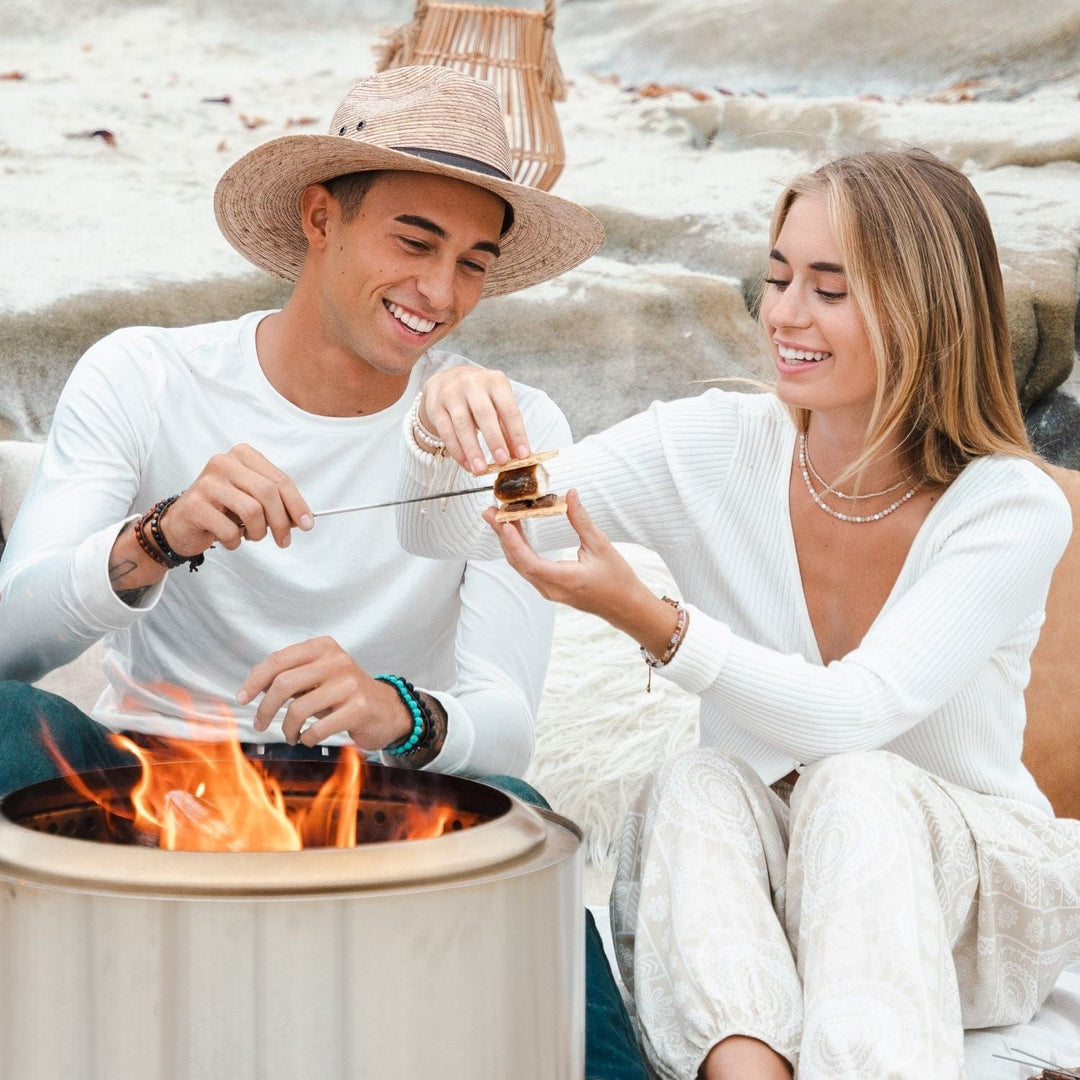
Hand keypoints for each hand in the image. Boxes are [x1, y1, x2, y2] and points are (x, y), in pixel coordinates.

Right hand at [160, 443, 312, 556]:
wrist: (181, 523)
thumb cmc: (222, 509)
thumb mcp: (253, 500)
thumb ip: (277, 504)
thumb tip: (303, 519)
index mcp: (242, 455)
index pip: (279, 480)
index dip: (297, 504)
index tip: (308, 524)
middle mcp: (223, 463)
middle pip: (268, 494)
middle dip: (281, 522)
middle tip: (283, 540)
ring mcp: (207, 482)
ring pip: (252, 512)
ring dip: (257, 533)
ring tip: (250, 535)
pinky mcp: (194, 505)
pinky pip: (230, 530)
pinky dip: (235, 541)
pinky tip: (228, 538)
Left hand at [237, 637, 411, 749]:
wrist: (386, 709)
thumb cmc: (345, 693)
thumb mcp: (318, 676)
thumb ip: (290, 674)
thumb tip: (254, 682)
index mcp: (323, 647)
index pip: (278, 660)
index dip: (255, 681)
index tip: (242, 698)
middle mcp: (337, 661)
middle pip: (283, 684)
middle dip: (265, 709)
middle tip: (261, 723)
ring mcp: (349, 684)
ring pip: (298, 709)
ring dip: (288, 729)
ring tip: (291, 735)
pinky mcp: (359, 708)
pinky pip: (317, 729)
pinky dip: (307, 738)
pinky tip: (309, 738)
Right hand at [418, 366, 530, 473]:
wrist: (446, 379)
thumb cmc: (479, 395)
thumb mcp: (497, 404)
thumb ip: (507, 428)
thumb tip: (519, 455)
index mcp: (495, 381)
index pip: (509, 409)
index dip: (517, 433)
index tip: (523, 454)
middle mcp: (472, 384)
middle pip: (484, 414)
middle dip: (494, 440)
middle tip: (502, 461)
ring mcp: (451, 394)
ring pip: (462, 424)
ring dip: (472, 449)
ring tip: (481, 469)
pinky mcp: (435, 407)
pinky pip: (446, 431)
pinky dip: (457, 451)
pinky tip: (466, 464)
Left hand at [484, 489, 644, 623]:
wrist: (625, 606)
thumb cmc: (617, 578)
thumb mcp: (601, 545)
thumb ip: (582, 521)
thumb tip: (570, 494)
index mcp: (565, 580)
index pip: (530, 564)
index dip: (514, 543)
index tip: (504, 522)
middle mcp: (551, 589)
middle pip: (518, 563)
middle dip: (502, 536)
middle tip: (490, 511)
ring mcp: (548, 591)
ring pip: (520, 566)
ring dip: (507, 541)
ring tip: (497, 517)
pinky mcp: (549, 588)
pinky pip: (526, 568)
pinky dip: (517, 549)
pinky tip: (514, 532)